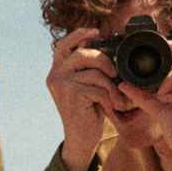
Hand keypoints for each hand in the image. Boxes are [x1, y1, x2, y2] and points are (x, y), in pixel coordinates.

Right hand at [46, 27, 118, 170]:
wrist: (80, 139)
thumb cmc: (86, 111)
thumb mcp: (84, 85)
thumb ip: (86, 68)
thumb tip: (98, 44)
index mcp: (56, 71)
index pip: (63, 44)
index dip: (79, 34)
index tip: (96, 31)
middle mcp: (55, 76)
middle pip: (82, 53)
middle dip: (103, 60)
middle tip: (114, 72)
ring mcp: (62, 86)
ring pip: (94, 72)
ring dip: (110, 85)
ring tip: (116, 97)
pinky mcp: (72, 96)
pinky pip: (98, 88)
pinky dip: (109, 97)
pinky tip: (111, 107)